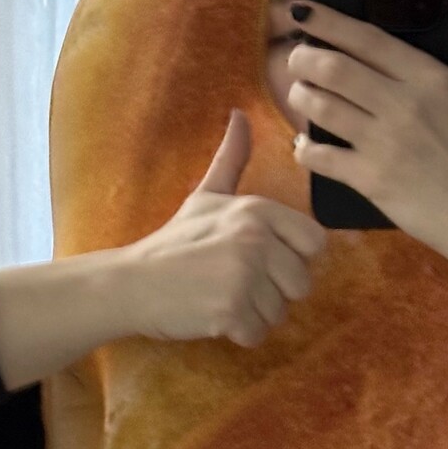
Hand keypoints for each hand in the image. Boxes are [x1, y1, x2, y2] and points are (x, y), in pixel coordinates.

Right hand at [119, 109, 327, 347]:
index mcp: (258, 210)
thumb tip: (241, 114)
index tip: (265, 260)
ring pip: (280, 312)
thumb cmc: (174, 241)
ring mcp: (244, 275)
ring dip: (254, 314)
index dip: (295, 257)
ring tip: (220, 297)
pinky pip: (258, 334)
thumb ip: (232, 159)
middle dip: (274, 292)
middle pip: (301, 283)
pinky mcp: (231, 310)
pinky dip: (239, 333)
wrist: (133, 281)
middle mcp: (256, 239)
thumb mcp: (206, 194)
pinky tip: (213, 315)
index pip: (315, 242)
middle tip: (236, 283)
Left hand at [287, 0, 447, 265]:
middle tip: (296, 60)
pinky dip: (305, 149)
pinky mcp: (371, 179)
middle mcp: (401, 105)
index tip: (302, 12)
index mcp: (428, 78)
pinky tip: (304, 145)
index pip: (366, 39)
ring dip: (300, 97)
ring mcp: (383, 143)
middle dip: (304, 58)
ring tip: (299, 96)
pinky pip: (321, 157)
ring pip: (322, 106)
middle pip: (334, 67)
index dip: (327, 21)